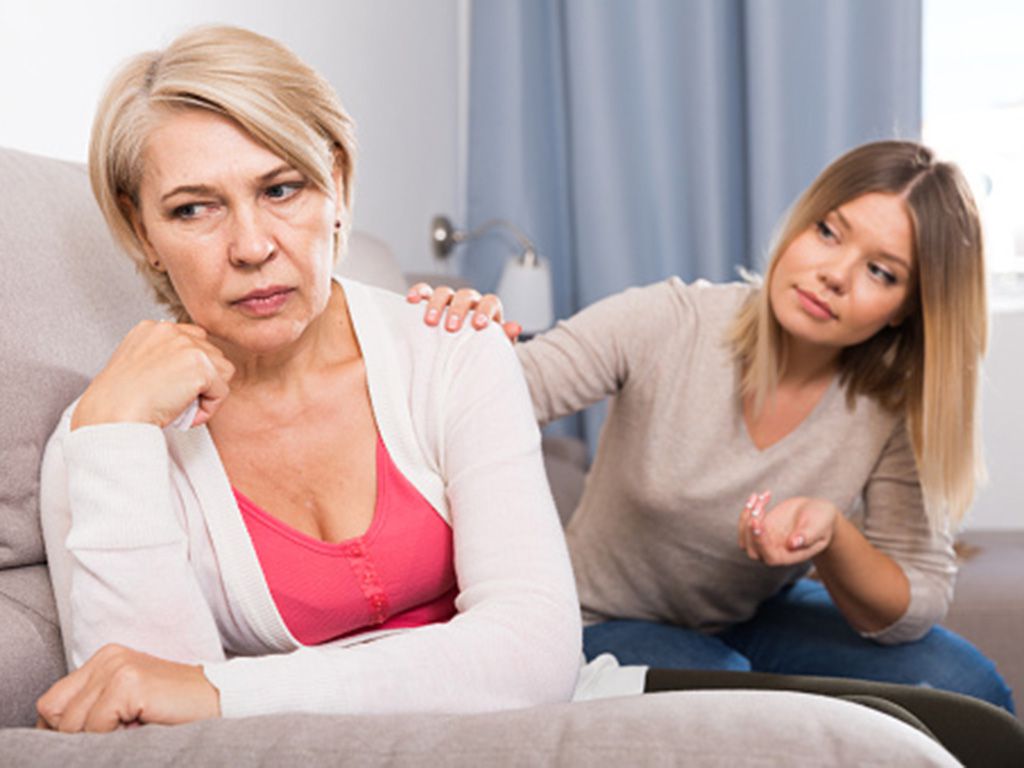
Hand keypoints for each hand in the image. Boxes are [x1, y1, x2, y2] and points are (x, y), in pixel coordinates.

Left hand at [35, 644, 219, 732]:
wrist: (221, 700)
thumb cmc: (176, 710)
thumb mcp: (127, 705)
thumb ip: (93, 710)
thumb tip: (56, 739)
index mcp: (104, 659)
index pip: (52, 702)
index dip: (62, 730)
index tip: (88, 742)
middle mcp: (107, 657)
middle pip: (54, 712)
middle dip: (76, 736)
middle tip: (114, 737)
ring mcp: (117, 667)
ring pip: (72, 723)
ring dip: (95, 739)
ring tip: (130, 732)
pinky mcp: (128, 683)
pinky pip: (95, 727)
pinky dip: (111, 739)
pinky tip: (138, 729)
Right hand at [72, 320, 234, 429]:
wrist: (111, 416)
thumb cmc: (118, 403)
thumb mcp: (137, 368)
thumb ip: (162, 359)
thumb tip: (187, 370)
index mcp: (151, 328)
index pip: (193, 340)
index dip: (190, 369)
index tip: (173, 387)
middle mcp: (170, 330)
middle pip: (212, 354)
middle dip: (202, 381)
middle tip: (177, 401)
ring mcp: (186, 345)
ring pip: (222, 372)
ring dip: (207, 394)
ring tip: (180, 407)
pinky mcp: (200, 366)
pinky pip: (222, 392)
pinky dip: (209, 410)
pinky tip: (184, 415)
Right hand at [407, 283, 520, 341]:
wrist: (465, 352)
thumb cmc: (481, 348)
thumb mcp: (495, 346)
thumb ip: (504, 337)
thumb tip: (515, 327)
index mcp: (488, 309)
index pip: (490, 302)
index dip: (485, 311)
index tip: (478, 325)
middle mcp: (469, 301)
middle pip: (465, 296)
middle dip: (458, 310)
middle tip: (451, 328)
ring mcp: (450, 300)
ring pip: (444, 292)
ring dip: (436, 304)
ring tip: (430, 321)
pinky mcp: (431, 301)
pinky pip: (425, 291)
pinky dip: (419, 292)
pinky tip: (411, 300)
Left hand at [737, 492, 838, 565]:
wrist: (818, 513)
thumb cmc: (822, 522)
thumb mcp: (818, 527)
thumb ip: (807, 536)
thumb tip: (793, 544)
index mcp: (789, 556)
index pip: (769, 557)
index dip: (760, 542)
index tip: (758, 523)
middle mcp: (774, 551)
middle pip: (751, 549)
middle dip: (749, 530)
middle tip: (758, 508)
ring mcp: (766, 539)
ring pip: (745, 536)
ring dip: (746, 516)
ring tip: (758, 498)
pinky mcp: (762, 526)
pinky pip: (747, 522)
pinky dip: (750, 508)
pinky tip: (763, 495)